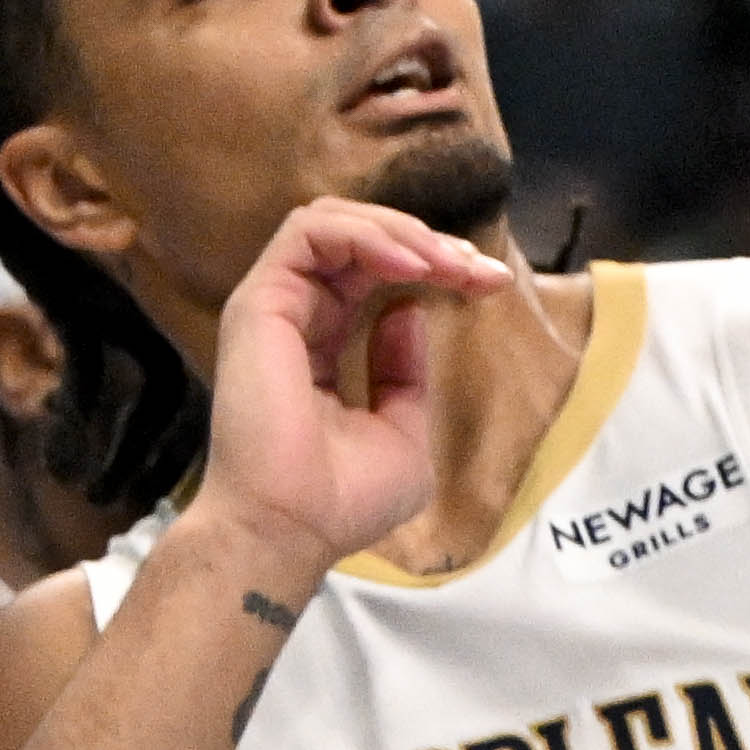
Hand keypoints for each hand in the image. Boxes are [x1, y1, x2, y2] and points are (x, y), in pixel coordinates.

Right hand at [188, 200, 509, 602]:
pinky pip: (309, 232)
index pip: (375, 276)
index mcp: (321, 344)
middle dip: (429, 242)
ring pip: (333, 221)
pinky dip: (367, 235)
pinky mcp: (259, 303)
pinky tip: (412, 265)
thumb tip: (411, 313)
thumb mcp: (401, 430)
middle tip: (478, 270)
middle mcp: (295, 318)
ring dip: (402, 232)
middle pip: (360, 240)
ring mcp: (273, 307)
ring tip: (446, 264)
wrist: (294, 528)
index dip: (436, 266)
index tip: (490, 283)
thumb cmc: (342, 499)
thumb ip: (404, 374)